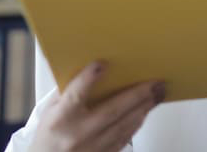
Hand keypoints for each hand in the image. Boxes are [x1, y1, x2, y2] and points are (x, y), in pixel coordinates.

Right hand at [29, 61, 163, 151]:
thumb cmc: (49, 135)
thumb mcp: (50, 111)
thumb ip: (69, 91)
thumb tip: (94, 70)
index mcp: (60, 119)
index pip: (75, 95)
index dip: (89, 79)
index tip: (102, 64)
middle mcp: (78, 134)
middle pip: (112, 111)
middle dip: (137, 95)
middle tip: (155, 82)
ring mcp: (92, 148)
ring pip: (123, 126)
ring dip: (143, 108)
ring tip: (157, 94)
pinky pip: (125, 138)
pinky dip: (137, 123)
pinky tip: (145, 111)